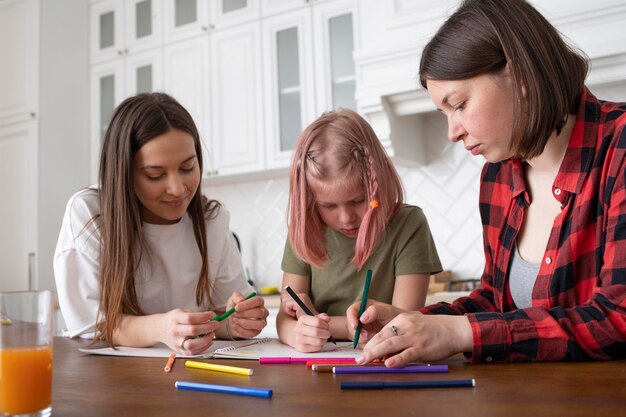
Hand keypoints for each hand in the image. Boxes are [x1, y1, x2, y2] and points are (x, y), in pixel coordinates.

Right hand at [160, 309, 218, 354]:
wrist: (159, 329)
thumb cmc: (173, 320)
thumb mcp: (181, 311)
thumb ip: (194, 315)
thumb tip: (210, 319)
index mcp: (175, 319)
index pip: (191, 318)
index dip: (204, 316)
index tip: (212, 314)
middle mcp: (175, 331)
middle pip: (193, 330)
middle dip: (208, 327)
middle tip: (215, 324)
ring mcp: (176, 342)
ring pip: (192, 345)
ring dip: (205, 340)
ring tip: (211, 334)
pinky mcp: (179, 350)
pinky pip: (192, 352)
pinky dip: (203, 348)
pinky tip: (208, 341)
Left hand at [227, 292, 268, 338]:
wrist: (232, 319)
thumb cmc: (236, 308)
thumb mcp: (233, 299)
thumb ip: (237, 296)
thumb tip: (240, 300)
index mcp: (259, 302)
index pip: (257, 301)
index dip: (247, 304)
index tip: (236, 307)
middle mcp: (263, 312)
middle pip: (259, 312)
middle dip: (245, 314)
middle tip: (234, 314)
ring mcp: (261, 322)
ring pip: (259, 324)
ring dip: (245, 322)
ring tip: (235, 320)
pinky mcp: (257, 331)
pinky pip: (252, 333)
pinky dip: (241, 330)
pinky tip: (234, 325)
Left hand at [280, 291, 317, 318]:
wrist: (310, 326)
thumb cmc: (302, 320)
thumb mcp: (294, 310)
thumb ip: (288, 302)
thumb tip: (282, 297)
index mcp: (302, 296)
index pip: (285, 296)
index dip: (287, 306)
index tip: (295, 311)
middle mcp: (302, 295)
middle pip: (284, 297)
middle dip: (287, 307)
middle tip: (296, 313)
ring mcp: (301, 298)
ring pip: (284, 300)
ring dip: (288, 310)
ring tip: (297, 314)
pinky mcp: (299, 302)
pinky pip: (287, 305)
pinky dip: (289, 311)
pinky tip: (297, 314)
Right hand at [292, 313, 331, 352]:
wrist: (296, 335)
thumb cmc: (308, 326)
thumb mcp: (314, 319)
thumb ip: (322, 317)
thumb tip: (327, 318)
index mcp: (302, 319)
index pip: (317, 322)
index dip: (325, 325)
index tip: (326, 326)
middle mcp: (299, 329)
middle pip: (317, 332)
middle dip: (326, 333)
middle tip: (327, 333)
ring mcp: (299, 339)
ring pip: (318, 341)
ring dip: (324, 340)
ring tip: (323, 338)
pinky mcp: (302, 348)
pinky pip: (317, 348)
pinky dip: (320, 346)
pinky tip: (318, 343)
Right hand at [345, 299, 403, 345]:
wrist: (403, 328)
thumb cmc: (395, 316)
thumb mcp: (387, 311)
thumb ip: (375, 311)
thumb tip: (362, 318)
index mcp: (364, 307)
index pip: (351, 311)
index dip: (351, 318)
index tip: (355, 326)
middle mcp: (360, 318)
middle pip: (350, 325)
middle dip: (357, 332)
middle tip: (367, 336)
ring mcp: (361, 329)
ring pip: (354, 337)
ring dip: (363, 340)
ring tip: (374, 338)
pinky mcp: (364, 340)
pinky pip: (361, 345)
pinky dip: (368, 346)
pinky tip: (376, 343)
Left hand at [355, 312, 472, 366]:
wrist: (453, 329)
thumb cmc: (432, 330)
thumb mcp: (413, 326)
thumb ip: (399, 337)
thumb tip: (385, 354)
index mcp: (401, 320)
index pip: (382, 332)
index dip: (371, 343)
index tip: (363, 352)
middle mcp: (406, 326)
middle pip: (382, 338)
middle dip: (369, 349)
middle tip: (359, 359)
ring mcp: (414, 337)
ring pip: (390, 345)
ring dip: (375, 354)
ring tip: (365, 361)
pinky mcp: (422, 348)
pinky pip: (407, 354)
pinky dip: (396, 359)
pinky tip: (388, 364)